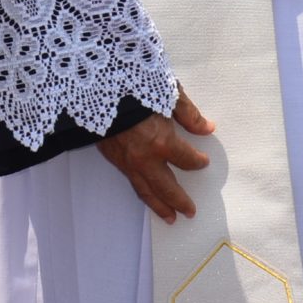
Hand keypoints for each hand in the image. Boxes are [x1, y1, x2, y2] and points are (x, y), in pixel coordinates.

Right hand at [100, 87, 214, 221]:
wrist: (96, 85)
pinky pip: (131, 181)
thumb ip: (188, 114)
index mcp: (162, 141)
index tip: (203, 161)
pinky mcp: (113, 158)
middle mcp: (145, 158)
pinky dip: (142, 191)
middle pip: (167, 187)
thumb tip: (206, 128)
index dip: (198, 161)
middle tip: (190, 211)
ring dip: (159, 205)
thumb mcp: (168, 93)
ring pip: (146, 190)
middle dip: (180, 200)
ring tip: (170, 218)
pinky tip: (146, 194)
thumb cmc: (134, 84)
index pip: (187, 160)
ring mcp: (127, 161)